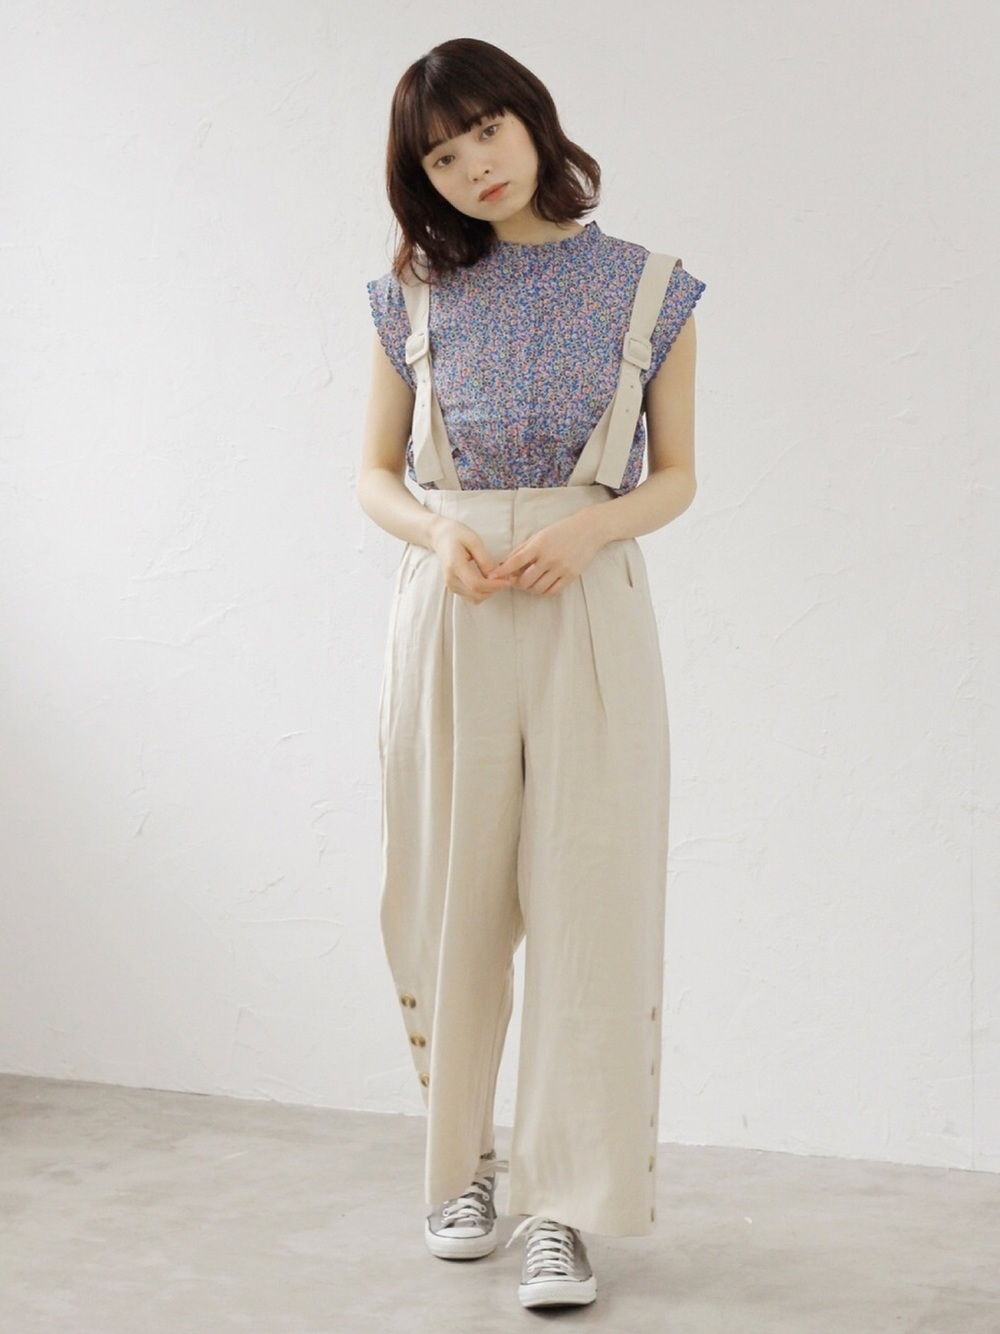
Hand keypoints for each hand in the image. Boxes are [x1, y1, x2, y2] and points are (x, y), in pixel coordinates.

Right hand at [429, 517, 511, 604]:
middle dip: (494, 590)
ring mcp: (451, 585)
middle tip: (506, 579)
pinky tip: (489, 581)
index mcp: (455, 566)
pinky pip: (471, 597)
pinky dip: (483, 592)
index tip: (507, 580)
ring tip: (498, 579)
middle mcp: (451, 579)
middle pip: (476, 595)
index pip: (476, 585)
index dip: (494, 586)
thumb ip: (484, 559)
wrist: (440, 537)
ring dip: (489, 592)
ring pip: (475, 598)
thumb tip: (495, 576)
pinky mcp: (453, 587)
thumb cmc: (457, 535)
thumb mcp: (474, 541)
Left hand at [487, 510, 603, 595]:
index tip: (492, 576)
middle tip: (515, 580)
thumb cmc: (561, 531)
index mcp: (539, 545)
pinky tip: (541, 586)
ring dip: (529, 589)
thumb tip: (504, 563)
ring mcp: (561, 568)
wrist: (589, 530)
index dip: (502, 571)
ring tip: (528, 583)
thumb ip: (522, 549)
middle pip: (525, 580)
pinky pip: (552, 591)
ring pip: (538, 588)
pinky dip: (543, 592)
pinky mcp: (571, 575)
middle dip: (517, 583)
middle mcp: (549, 558)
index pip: (516, 561)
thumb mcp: (539, 536)